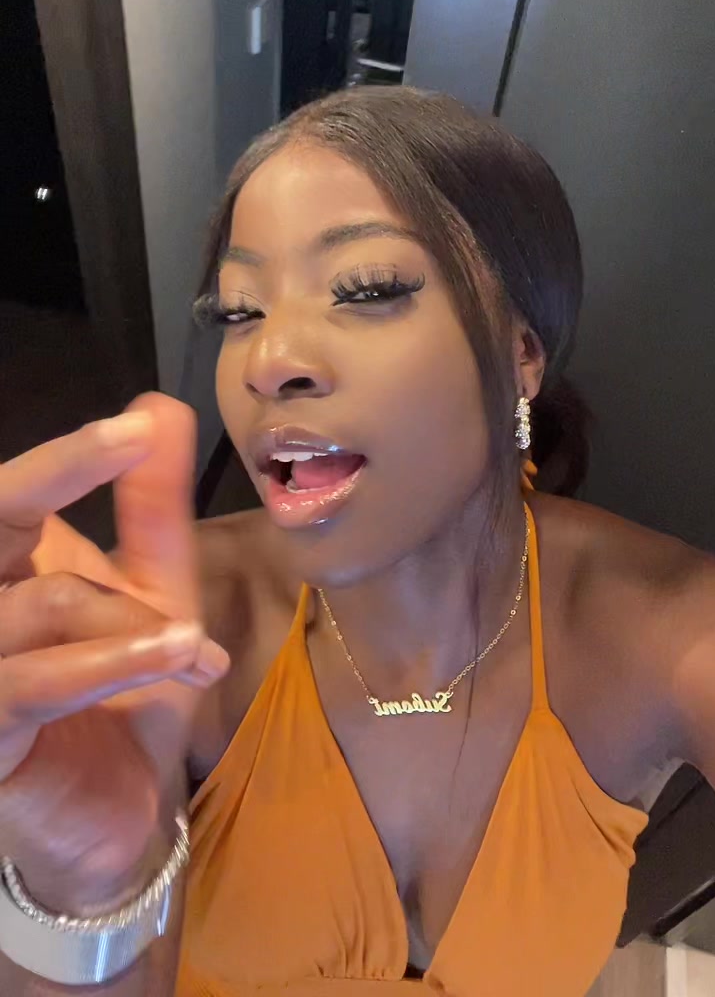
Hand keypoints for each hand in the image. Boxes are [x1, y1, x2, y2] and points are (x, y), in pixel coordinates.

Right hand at [0, 393, 229, 913]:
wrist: (123, 812)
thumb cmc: (127, 694)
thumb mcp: (152, 592)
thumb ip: (151, 507)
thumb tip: (159, 405)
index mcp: (9, 565)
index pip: (13, 495)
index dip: (68, 456)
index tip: (138, 426)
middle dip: (55, 474)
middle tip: (129, 442)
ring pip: (44, 600)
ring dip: (131, 615)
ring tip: (193, 642)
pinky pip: (39, 680)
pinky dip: (117, 660)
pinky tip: (181, 656)